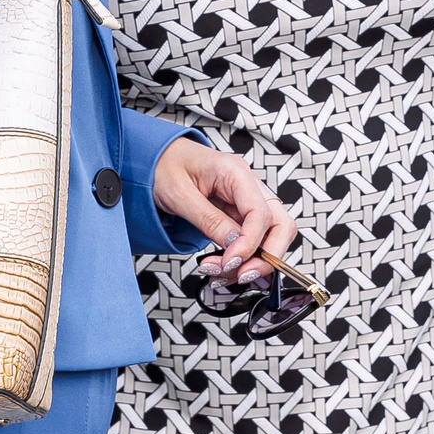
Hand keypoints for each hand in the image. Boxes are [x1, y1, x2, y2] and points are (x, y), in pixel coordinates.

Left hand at [151, 137, 296, 285]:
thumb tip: (233, 245)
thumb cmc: (163, 166)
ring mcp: (245, 199)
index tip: (230, 262)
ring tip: (221, 273)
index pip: (260, 212)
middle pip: (280, 225)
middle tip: (240, 274)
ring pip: (270, 236)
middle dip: (266, 256)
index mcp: (235, 171)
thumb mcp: (179, 194)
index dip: (250, 243)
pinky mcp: (238, 212)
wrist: (153, 158)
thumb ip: (208, 220)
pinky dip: (241, 257)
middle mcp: (247, 184)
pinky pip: (251, 239)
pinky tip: (222, 267)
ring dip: (253, 261)